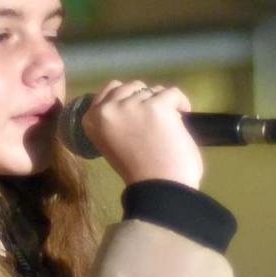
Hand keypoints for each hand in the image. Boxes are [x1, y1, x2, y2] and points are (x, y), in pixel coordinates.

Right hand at [79, 80, 202, 188]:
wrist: (160, 190)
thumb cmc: (140, 174)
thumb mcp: (113, 143)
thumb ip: (117, 122)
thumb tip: (134, 104)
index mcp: (92, 120)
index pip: (110, 90)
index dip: (128, 98)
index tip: (140, 114)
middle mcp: (108, 109)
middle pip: (132, 87)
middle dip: (146, 100)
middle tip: (155, 124)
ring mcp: (132, 106)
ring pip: (153, 90)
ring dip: (163, 105)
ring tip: (167, 129)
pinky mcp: (157, 106)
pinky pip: (173, 93)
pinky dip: (182, 104)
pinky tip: (183, 119)